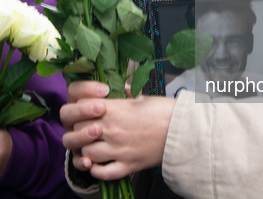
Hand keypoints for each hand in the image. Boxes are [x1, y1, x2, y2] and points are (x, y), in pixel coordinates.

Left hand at [60, 80, 175, 180]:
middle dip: (79, 130)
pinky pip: (103, 173)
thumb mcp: (141, 97)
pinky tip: (98, 164)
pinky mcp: (128, 165)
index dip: (79, 111)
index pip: (79, 110)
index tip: (85, 112)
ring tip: (92, 146)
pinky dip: (96, 170)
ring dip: (86, 150)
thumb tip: (119, 90)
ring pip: (87, 153)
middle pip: (78, 132)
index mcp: (113, 110)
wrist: (184, 129)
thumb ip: (124, 95)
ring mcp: (119, 150)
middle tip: (87, 129)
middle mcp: (112, 130)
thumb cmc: (164, 110)